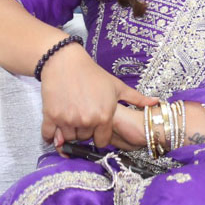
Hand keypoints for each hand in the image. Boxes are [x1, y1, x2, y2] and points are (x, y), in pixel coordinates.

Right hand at [39, 44, 156, 149]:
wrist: (65, 62)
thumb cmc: (93, 74)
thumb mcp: (117, 86)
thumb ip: (136, 98)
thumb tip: (155, 102)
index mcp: (104, 116)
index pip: (102, 141)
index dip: (100, 136)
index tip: (97, 129)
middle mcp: (86, 120)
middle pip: (85, 139)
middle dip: (85, 133)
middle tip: (84, 119)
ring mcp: (67, 119)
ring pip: (68, 138)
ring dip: (69, 133)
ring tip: (72, 120)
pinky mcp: (51, 116)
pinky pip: (49, 135)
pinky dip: (51, 135)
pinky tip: (55, 129)